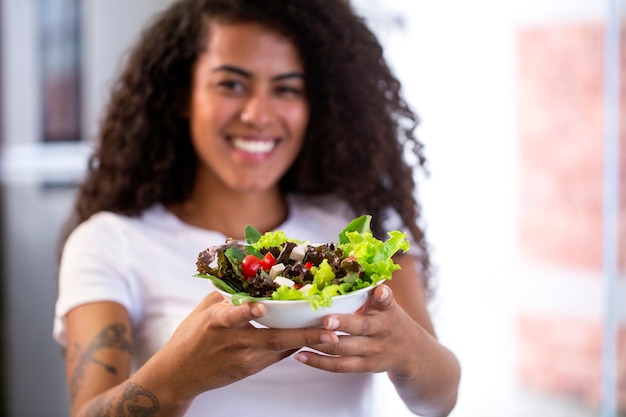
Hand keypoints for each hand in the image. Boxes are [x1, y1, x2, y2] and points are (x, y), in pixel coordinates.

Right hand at [137, 291, 339, 401]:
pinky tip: (312, 338)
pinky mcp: (248, 370)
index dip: (247, 312)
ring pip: (279, 350)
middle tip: (328, 329)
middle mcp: (232, 342)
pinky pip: (276, 356)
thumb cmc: (191, 336)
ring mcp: (242, 359)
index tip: (262, 307)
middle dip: (302, 334)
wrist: (178, 374)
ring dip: (306, 342)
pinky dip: (294, 346)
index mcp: (216, 323)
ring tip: (330, 336)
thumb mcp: (203, 309)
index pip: (231, 316)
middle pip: (270, 338)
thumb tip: (251, 274)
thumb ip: (227, 294)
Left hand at [294, 284, 430, 377]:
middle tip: (325, 320)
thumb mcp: (387, 303)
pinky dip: (319, 362)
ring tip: (301, 337)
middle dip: (342, 324)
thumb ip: (371, 290)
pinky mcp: (364, 366)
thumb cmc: (389, 319)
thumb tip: (349, 265)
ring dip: (322, 343)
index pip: (387, 300)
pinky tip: (301, 355)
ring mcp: (372, 351)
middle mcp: (380, 331)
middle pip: (361, 327)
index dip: (382, 296)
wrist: (410, 352)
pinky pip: (339, 366)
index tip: (378, 292)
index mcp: (386, 311)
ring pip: (345, 349)